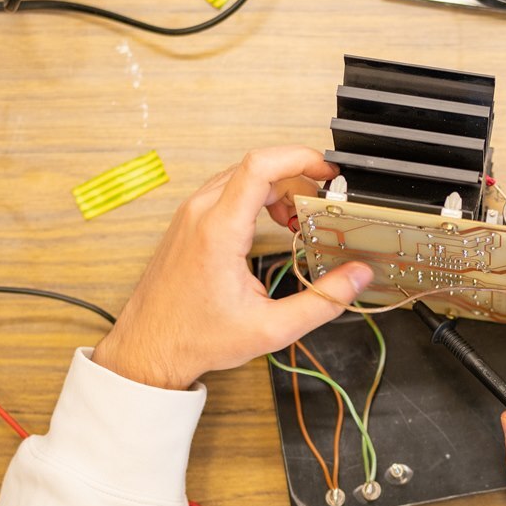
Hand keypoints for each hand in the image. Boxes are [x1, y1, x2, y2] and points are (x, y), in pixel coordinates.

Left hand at [94, 147, 373, 389]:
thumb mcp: (272, 328)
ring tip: (298, 220)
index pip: (261, 165)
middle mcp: (200, 213)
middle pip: (256, 166)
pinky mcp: (187, 222)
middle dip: (296, 177)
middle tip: (322, 201)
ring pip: (241, 176)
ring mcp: (190, 215)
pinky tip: (271, 225)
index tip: (326, 170)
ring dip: (276, 188)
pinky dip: (255, 197)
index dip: (300, 157)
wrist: (148, 348)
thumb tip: (357, 278)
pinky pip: (226, 190)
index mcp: (219, 231)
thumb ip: (323, 301)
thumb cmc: (195, 337)